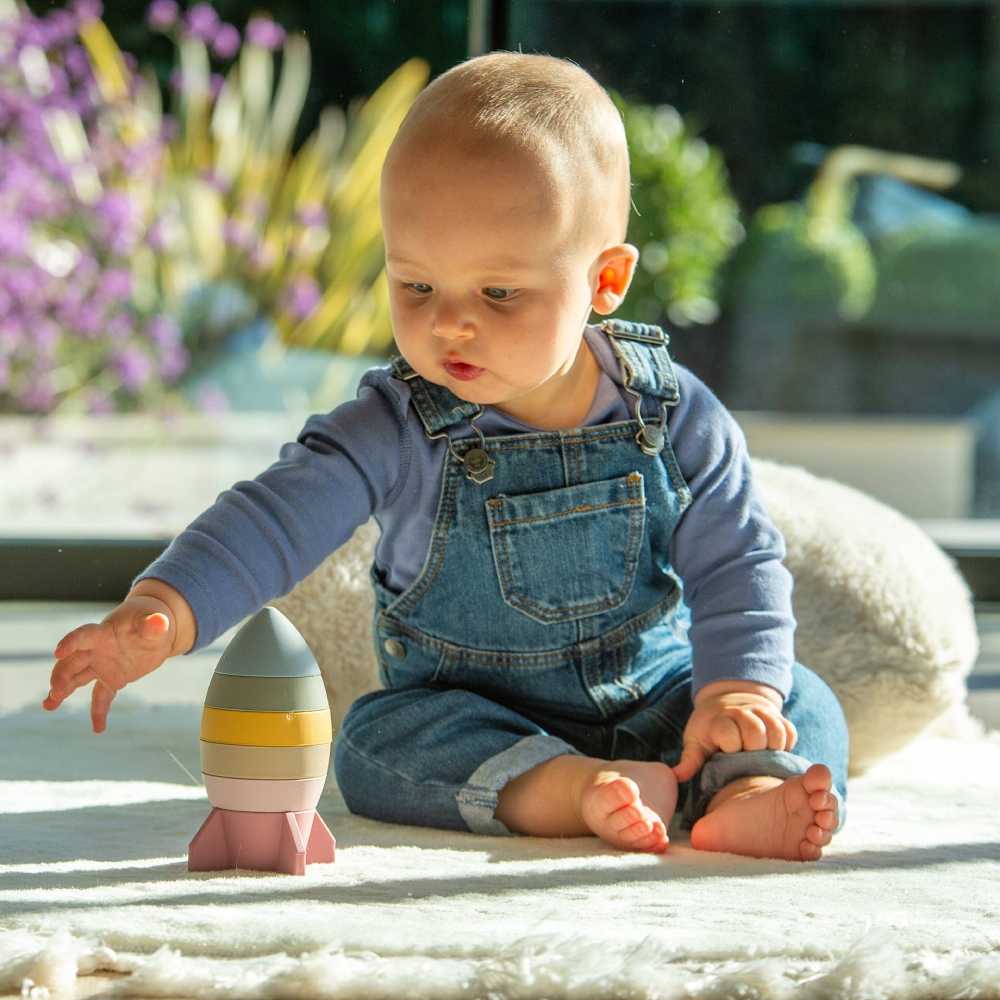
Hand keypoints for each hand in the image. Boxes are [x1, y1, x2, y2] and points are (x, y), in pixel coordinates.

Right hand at [44, 597, 177, 733]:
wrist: (153, 629)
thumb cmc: (151, 620)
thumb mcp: (156, 622)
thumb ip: (154, 625)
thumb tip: (158, 623)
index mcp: (104, 633)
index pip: (83, 636)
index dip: (70, 643)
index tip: (58, 653)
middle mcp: (97, 650)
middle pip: (73, 662)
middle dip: (61, 676)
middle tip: (55, 692)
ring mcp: (102, 666)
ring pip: (77, 680)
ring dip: (62, 691)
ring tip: (48, 706)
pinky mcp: (112, 680)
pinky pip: (101, 697)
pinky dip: (100, 712)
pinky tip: (98, 728)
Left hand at [672, 685, 796, 782]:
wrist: (727, 702)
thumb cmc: (709, 730)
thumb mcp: (696, 742)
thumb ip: (689, 760)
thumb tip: (675, 777)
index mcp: (720, 720)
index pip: (730, 734)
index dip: (730, 746)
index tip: (726, 751)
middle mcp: (742, 712)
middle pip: (756, 732)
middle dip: (753, 748)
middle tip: (746, 756)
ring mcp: (762, 712)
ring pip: (776, 731)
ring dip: (772, 746)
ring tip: (761, 754)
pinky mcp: (778, 716)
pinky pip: (789, 731)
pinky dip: (786, 743)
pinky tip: (774, 750)